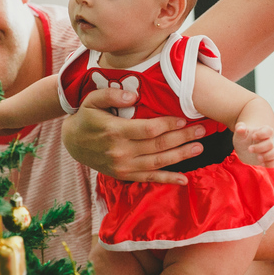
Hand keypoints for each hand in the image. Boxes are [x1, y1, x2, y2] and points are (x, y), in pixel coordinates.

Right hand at [61, 87, 206, 184]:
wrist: (71, 143)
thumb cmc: (86, 117)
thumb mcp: (92, 100)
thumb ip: (111, 94)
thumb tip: (134, 95)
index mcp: (115, 131)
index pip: (149, 129)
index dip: (169, 124)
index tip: (184, 118)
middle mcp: (121, 152)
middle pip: (158, 146)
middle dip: (182, 138)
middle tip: (202, 130)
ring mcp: (124, 166)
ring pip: (158, 162)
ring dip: (181, 156)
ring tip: (199, 148)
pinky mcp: (125, 175)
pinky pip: (149, 179)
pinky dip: (167, 179)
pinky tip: (184, 179)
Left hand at [233, 123, 273, 166]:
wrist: (243, 149)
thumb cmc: (242, 139)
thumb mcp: (239, 133)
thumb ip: (240, 128)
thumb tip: (240, 128)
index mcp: (262, 131)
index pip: (268, 131)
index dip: (262, 134)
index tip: (253, 136)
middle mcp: (268, 140)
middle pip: (270, 143)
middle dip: (260, 148)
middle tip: (249, 149)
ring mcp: (269, 150)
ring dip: (268, 156)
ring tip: (258, 158)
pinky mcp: (269, 159)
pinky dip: (270, 163)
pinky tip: (261, 163)